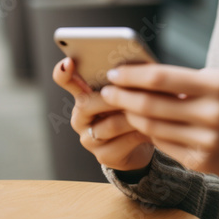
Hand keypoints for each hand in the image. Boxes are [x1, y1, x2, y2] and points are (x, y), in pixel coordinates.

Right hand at [52, 57, 154, 171]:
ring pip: (111, 124)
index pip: (65, 81)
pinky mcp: (104, 156)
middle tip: (134, 90)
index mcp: (83, 95)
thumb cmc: (133, 109)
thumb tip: (140, 64)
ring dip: (134, 115)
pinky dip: (142, 132)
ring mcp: (89, 138)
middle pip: (88, 103)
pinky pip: (124, 142)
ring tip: (153, 108)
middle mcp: (80, 117)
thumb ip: (127, 80)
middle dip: (115, 96)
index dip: (63, 72)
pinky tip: (155, 126)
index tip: (68, 62)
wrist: (140, 144)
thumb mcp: (130, 91)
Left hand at [100, 65, 218, 207]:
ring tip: (122, 107)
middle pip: (151, 105)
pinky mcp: (201, 161)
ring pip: (153, 127)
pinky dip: (151, 133)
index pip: (162, 78)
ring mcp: (206, 141)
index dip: (133, 75)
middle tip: (107, 91)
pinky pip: (165, 145)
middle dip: (122, 97)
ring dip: (132, 116)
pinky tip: (144, 124)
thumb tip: (148, 76)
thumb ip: (192, 80)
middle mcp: (212, 114)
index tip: (115, 73)